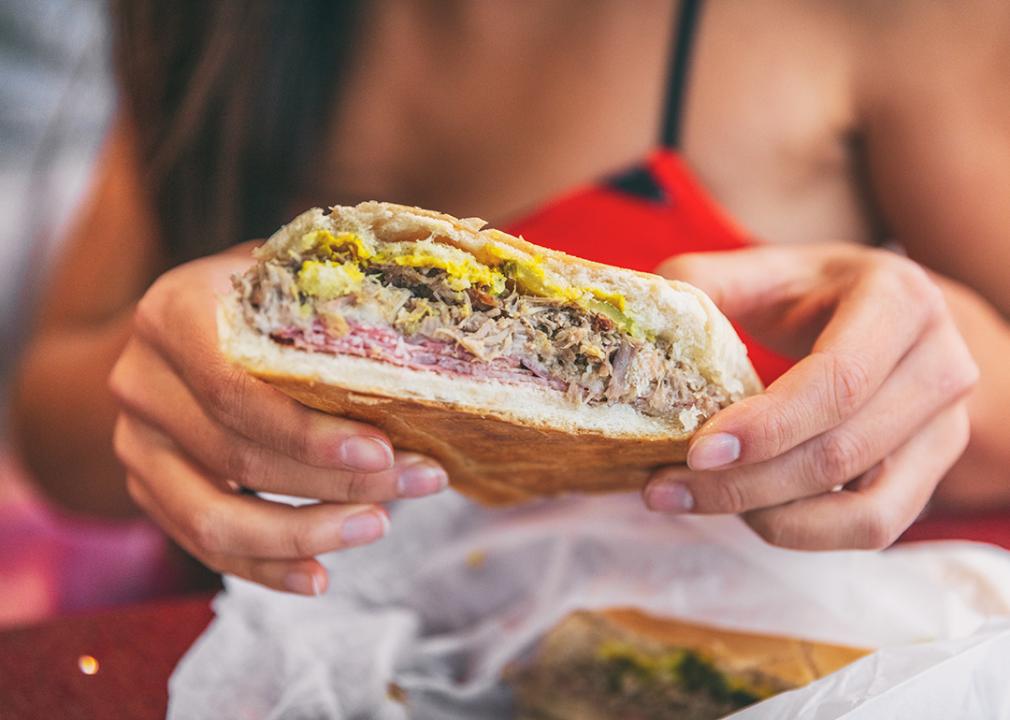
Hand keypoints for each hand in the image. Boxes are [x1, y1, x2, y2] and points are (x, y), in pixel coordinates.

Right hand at [109, 249, 447, 593]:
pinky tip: (320, 576)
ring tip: (378, 526)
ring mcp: (136, 444)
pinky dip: (266, 567)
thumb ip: (337, 294)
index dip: (308, 431)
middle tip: (419, 483)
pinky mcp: (148, 490)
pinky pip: (203, 546)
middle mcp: (141, 381)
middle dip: (337, 480)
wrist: (188, 327)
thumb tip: (431, 312)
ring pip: (214, 518)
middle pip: (239, 456)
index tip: (383, 450)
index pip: (235, 389)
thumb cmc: (262, 298)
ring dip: (305, 533)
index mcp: (173, 314)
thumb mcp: (291, 274)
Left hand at [646, 244, 977, 549]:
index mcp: (899, 299)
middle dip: (746, 483)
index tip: (696, 451)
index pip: (839, 379)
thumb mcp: (759, 271)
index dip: (769, 425)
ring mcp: (947, 425)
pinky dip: (805, 531)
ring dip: (771, 517)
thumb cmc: (810, 292)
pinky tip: (749, 512)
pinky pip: (874, 528)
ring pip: (865, 508)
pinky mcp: (933, 473)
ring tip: (698, 500)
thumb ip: (699, 288)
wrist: (882, 314)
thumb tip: (645, 327)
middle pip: (843, 451)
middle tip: (664, 487)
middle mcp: (940, 363)